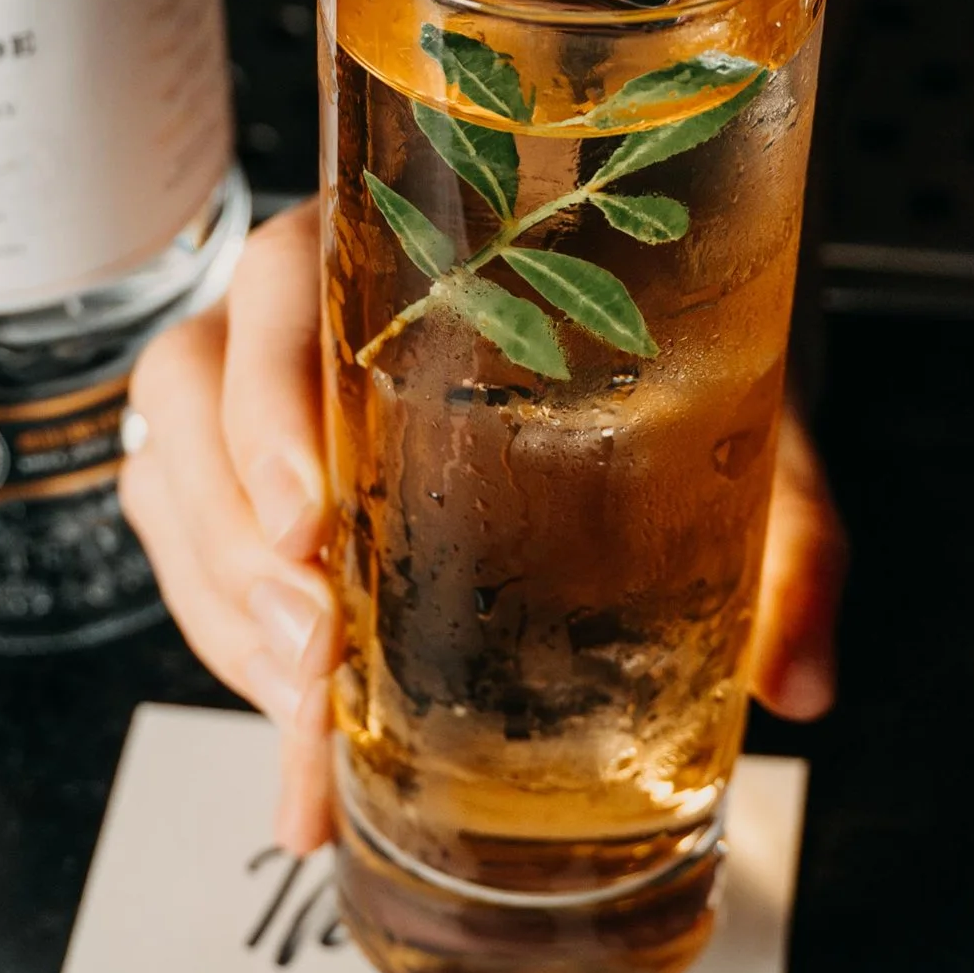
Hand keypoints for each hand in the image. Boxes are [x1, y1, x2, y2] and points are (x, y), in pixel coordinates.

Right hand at [121, 199, 849, 857]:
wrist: (644, 362)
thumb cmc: (662, 362)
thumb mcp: (740, 434)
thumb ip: (783, 543)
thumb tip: (801, 682)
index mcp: (398, 240)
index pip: (282, 280)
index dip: (268, 397)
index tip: (310, 519)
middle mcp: (303, 305)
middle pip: (191, 387)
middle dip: (236, 537)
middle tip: (314, 649)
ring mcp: (255, 393)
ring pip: (172, 475)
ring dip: (220, 601)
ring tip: (303, 708)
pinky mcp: (243, 483)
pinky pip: (184, 549)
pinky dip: (226, 646)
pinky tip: (292, 732)